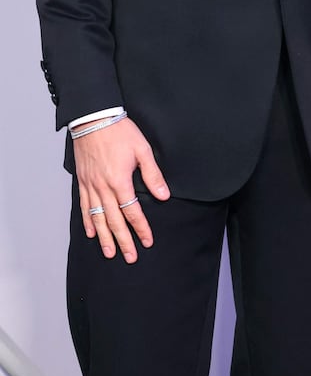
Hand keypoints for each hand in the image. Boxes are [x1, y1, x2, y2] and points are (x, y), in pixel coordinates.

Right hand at [74, 117, 169, 262]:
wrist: (93, 118)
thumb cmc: (119, 131)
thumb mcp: (142, 150)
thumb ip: (153, 175)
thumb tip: (163, 196)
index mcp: (120, 181)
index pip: (132, 212)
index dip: (141, 228)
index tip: (147, 241)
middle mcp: (103, 188)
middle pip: (114, 221)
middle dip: (123, 241)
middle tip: (130, 257)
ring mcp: (91, 186)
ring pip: (97, 218)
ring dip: (104, 237)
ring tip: (110, 252)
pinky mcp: (82, 181)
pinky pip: (83, 206)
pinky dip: (87, 221)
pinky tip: (91, 232)